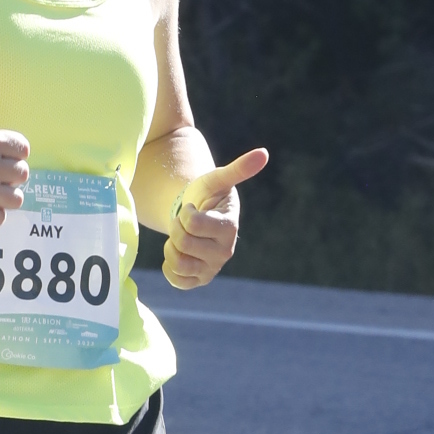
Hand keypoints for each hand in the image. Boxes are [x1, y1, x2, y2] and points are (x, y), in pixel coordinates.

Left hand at [164, 148, 268, 287]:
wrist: (196, 216)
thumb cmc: (208, 195)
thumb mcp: (218, 179)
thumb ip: (239, 168)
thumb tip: (264, 153)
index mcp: (230, 227)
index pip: (193, 224)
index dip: (185, 213)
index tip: (192, 208)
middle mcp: (225, 252)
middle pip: (182, 243)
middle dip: (176, 228)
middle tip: (184, 223)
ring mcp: (212, 268)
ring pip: (178, 263)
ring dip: (171, 247)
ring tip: (180, 238)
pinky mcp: (200, 280)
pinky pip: (176, 280)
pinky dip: (169, 266)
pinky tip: (178, 253)